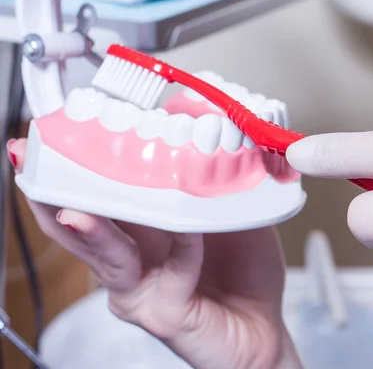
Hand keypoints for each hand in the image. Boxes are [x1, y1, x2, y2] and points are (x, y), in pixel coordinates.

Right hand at [8, 139, 302, 368]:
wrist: (263, 325)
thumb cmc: (241, 268)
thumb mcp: (229, 209)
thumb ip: (211, 173)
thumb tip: (197, 117)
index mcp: (140, 229)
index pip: (100, 195)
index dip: (77, 168)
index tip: (59, 138)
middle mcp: (130, 259)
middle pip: (82, 226)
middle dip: (57, 195)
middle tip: (39, 164)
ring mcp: (141, 290)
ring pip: (107, 256)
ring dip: (92, 229)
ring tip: (75, 210)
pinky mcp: (165, 313)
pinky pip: (171, 273)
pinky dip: (182, 247)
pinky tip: (189, 229)